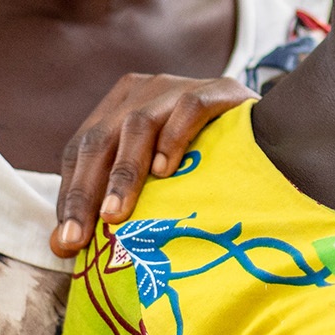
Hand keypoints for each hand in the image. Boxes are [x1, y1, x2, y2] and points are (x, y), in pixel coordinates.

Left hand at [51, 74, 253, 256]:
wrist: (274, 125)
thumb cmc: (207, 159)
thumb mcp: (155, 177)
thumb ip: (112, 202)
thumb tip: (60, 247)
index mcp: (118, 108)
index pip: (80, 150)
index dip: (70, 194)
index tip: (66, 242)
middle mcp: (141, 92)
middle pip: (100, 140)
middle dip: (86, 192)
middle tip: (79, 238)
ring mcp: (177, 88)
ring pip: (137, 125)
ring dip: (124, 174)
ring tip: (116, 215)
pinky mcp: (215, 89)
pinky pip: (187, 109)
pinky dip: (173, 139)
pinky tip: (167, 171)